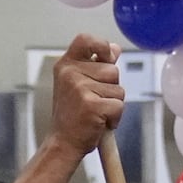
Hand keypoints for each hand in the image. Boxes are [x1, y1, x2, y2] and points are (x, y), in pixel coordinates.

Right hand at [47, 34, 123, 158]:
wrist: (63, 143)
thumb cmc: (73, 115)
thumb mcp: (79, 84)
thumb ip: (96, 65)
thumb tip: (115, 49)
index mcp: (66, 65)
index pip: (85, 39)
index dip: (101, 45)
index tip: (107, 57)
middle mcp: (70, 73)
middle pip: (113, 70)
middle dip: (111, 88)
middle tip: (94, 102)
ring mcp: (80, 88)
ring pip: (118, 89)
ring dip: (113, 103)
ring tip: (96, 112)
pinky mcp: (91, 105)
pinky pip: (119, 106)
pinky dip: (115, 118)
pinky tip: (99, 123)